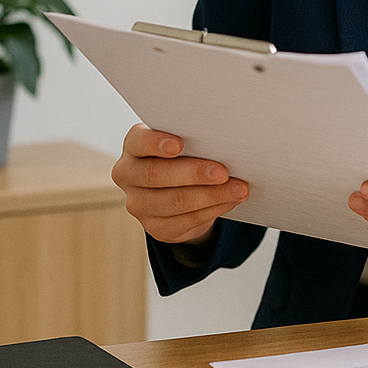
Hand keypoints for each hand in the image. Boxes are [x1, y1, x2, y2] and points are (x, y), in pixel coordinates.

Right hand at [111, 123, 249, 245]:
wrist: (179, 188)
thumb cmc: (185, 155)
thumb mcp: (186, 143)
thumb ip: (194, 139)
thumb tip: (224, 142)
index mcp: (134, 146)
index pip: (137, 142)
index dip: (155, 143)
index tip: (179, 144)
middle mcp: (128, 175)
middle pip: (156, 174)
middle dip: (193, 173)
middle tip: (223, 172)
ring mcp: (139, 205)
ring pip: (174, 201)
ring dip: (211, 195)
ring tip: (238, 189)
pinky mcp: (156, 228)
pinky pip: (186, 221)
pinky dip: (213, 210)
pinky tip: (230, 201)